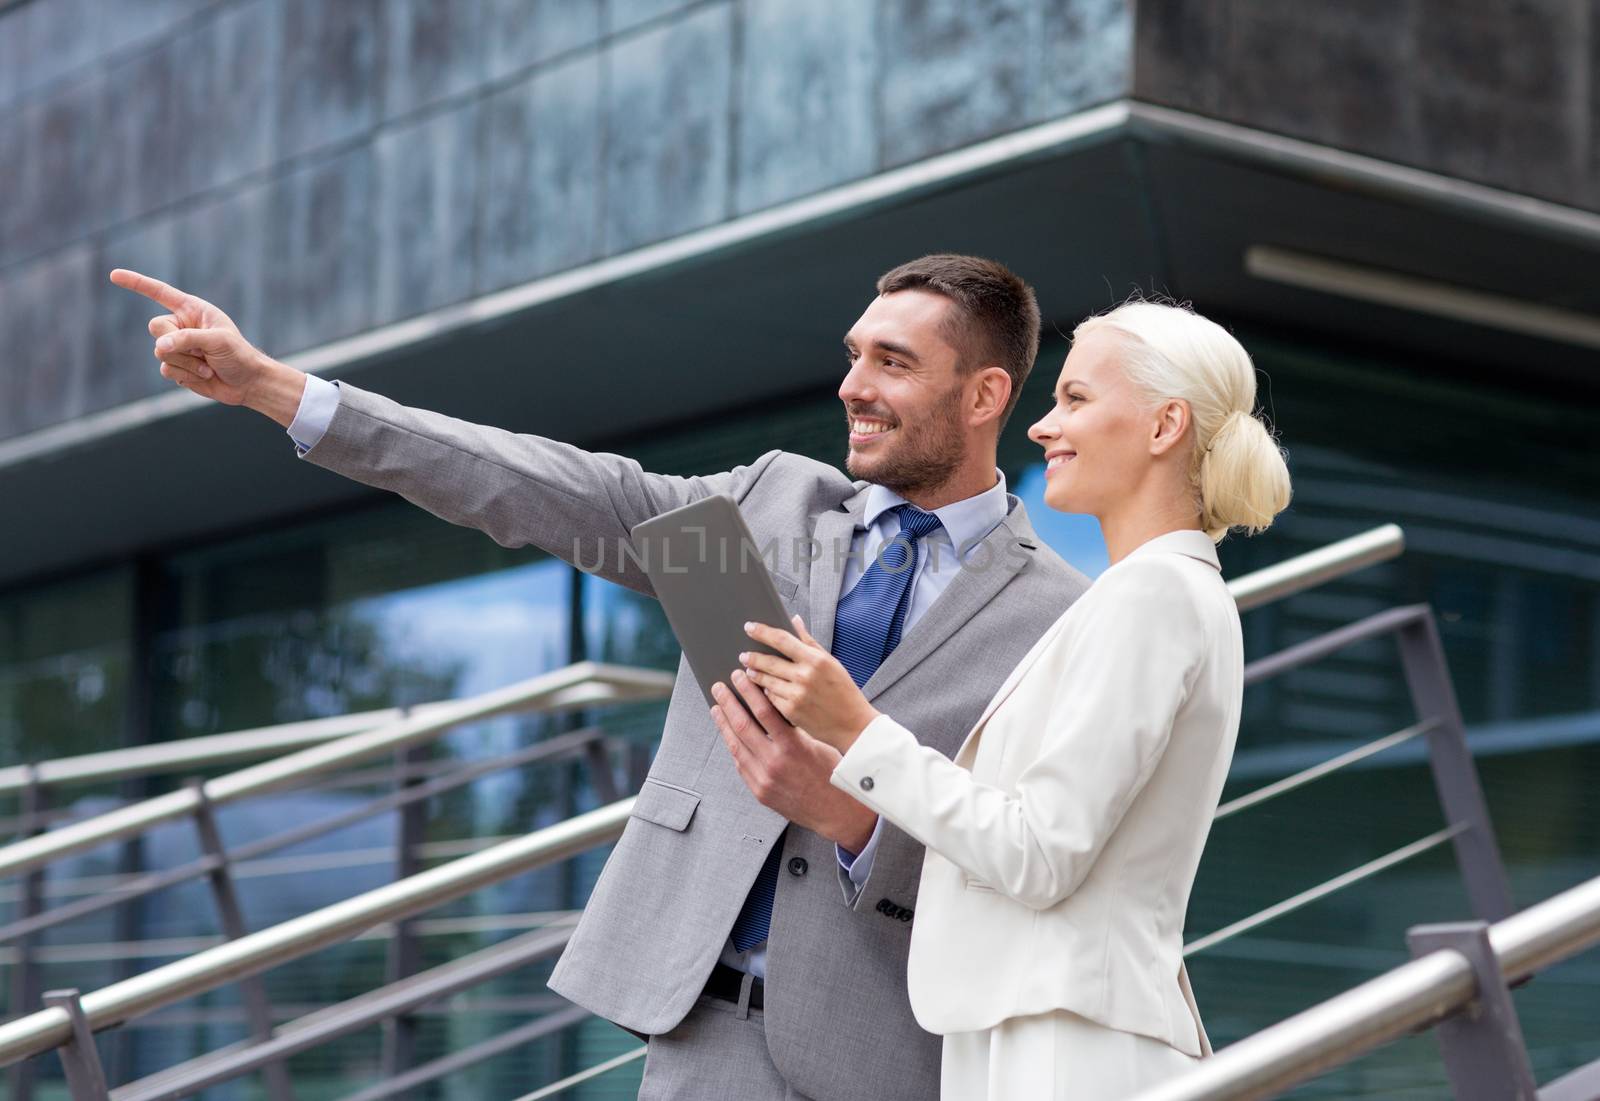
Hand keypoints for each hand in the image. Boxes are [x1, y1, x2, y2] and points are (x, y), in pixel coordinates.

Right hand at [108, 269, 304, 424]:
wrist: (247, 383)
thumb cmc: (239, 355)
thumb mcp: (217, 341)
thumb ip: (187, 339)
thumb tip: (159, 347)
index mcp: (192, 310)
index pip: (159, 293)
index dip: (137, 283)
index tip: (114, 275)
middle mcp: (181, 326)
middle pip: (156, 328)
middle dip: (176, 342)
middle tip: (201, 351)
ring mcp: (177, 347)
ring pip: (159, 352)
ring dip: (186, 363)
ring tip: (208, 365)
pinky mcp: (177, 367)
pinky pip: (165, 369)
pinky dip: (186, 375)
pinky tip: (203, 376)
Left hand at [710, 670, 877, 851]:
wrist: (836, 812)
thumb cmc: (832, 775)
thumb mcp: (818, 744)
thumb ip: (794, 728)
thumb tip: (774, 706)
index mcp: (792, 747)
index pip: (763, 712)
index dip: (749, 692)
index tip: (739, 678)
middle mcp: (774, 763)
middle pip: (742, 726)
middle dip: (728, 703)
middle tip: (719, 688)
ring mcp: (763, 780)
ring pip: (735, 746)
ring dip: (723, 724)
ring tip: (717, 708)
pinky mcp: (759, 792)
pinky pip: (741, 764)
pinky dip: (733, 746)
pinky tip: (729, 735)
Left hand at [739, 615, 878, 752]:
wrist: (853, 724)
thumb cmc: (843, 690)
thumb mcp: (831, 662)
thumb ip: (809, 641)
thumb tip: (794, 620)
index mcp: (816, 659)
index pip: (782, 639)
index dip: (762, 632)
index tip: (749, 627)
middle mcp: (804, 676)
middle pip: (768, 661)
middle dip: (752, 657)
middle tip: (743, 655)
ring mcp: (796, 695)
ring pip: (765, 680)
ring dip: (755, 675)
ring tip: (750, 671)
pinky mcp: (791, 711)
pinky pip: (770, 698)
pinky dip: (766, 692)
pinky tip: (765, 689)